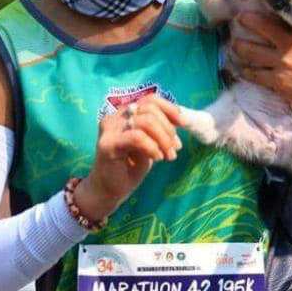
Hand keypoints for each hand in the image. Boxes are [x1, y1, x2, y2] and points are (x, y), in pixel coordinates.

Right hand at [74, 95, 184, 220]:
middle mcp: (116, 116)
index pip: (150, 100)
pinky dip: (152, 147)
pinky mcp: (107, 144)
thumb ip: (160, 129)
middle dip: (168, 128)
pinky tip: (157, 158)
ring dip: (163, 139)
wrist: (110, 190)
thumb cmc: (130, 166)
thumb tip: (181, 120)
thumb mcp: (151, 143)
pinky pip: (137, 137)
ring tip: (168, 156)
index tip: (184, 123)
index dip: (169, 109)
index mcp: (126, 112)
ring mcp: (110, 128)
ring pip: (145, 121)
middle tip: (175, 148)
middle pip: (149, 109)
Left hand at [233, 12, 291, 127]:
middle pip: (261, 26)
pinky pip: (253, 73)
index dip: (268, 10)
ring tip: (235, 45)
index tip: (257, 7)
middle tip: (238, 18)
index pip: (282, 16)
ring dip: (239, 47)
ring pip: (250, 50)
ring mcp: (283, 63)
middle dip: (246, 20)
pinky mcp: (277, 81)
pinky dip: (246, 71)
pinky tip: (242, 69)